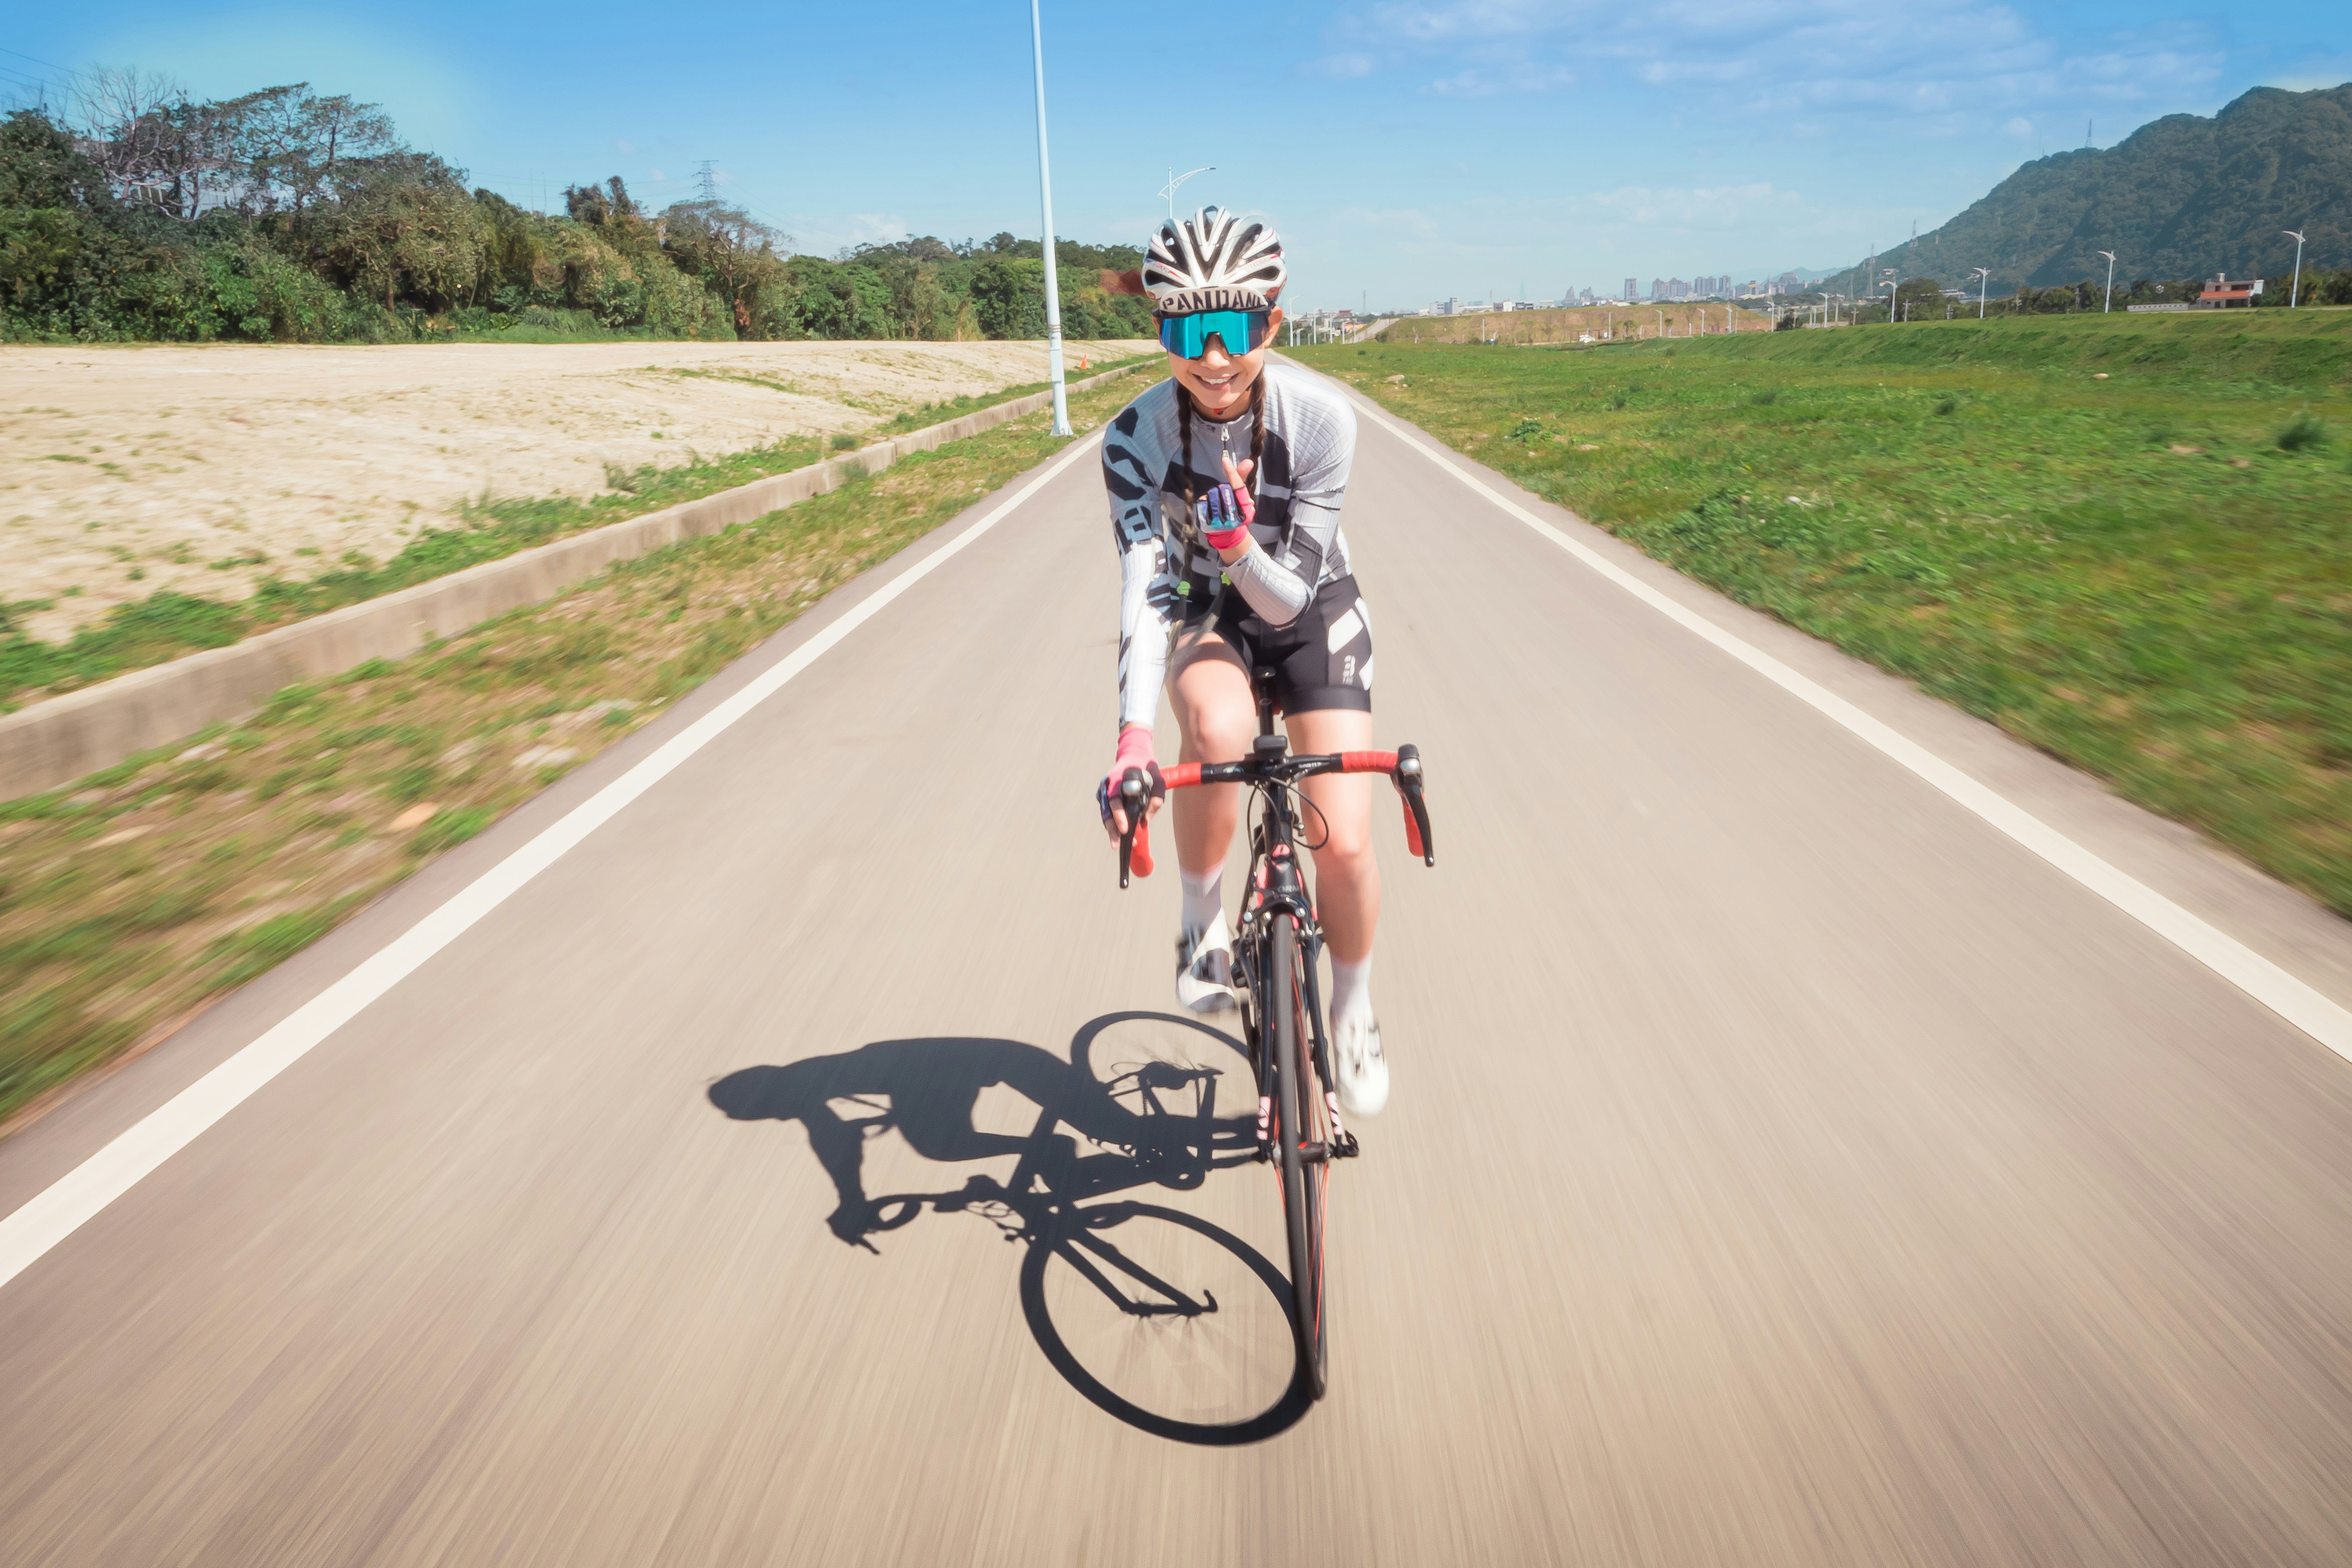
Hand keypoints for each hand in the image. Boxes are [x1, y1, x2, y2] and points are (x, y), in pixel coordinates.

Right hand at [1098, 725, 1164, 840]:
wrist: (1135, 755)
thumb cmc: (1148, 769)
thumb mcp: (1159, 780)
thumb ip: (1156, 798)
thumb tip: (1147, 820)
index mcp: (1118, 779)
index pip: (1115, 800)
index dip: (1119, 816)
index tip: (1126, 828)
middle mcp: (1108, 785)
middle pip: (1106, 810)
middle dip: (1112, 828)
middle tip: (1117, 844)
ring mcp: (1104, 790)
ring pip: (1105, 813)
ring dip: (1111, 829)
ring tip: (1116, 844)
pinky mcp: (1105, 796)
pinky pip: (1106, 812)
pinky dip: (1111, 823)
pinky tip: (1118, 834)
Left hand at [1196, 452, 1255, 555]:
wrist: (1228, 534)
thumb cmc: (1236, 511)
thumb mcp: (1242, 496)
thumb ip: (1242, 478)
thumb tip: (1249, 461)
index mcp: (1245, 508)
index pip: (1238, 486)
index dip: (1232, 473)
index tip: (1225, 460)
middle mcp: (1234, 514)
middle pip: (1222, 489)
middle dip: (1222, 490)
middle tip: (1225, 500)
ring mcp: (1221, 520)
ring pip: (1212, 495)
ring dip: (1213, 497)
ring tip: (1218, 506)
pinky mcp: (1208, 523)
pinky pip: (1203, 503)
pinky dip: (1205, 503)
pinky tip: (1209, 510)